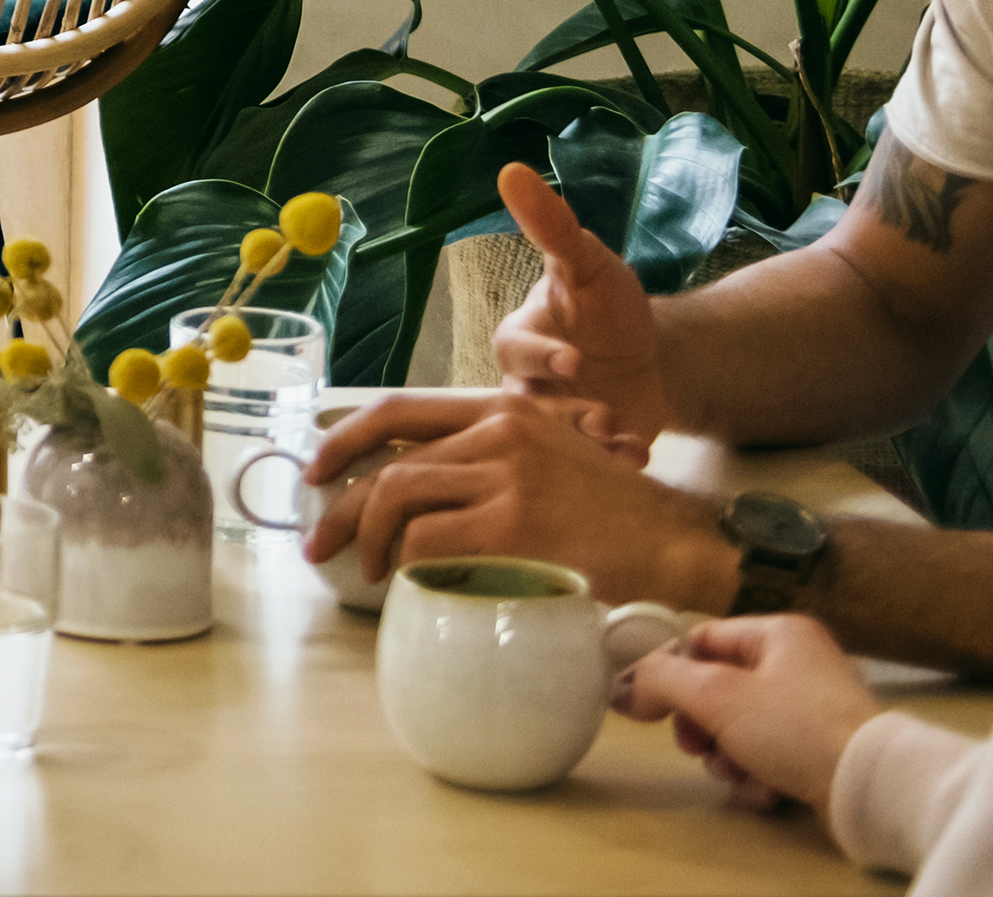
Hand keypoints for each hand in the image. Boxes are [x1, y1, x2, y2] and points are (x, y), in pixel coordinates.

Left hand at [299, 391, 732, 611]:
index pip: (398, 409)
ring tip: (371, 571)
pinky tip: (412, 583)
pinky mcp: (514, 523)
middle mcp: (498, 430)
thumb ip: (492, 459)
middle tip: (319, 542)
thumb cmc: (614, 513)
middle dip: (341, 504)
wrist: (677, 541)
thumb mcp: (551, 456)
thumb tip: (421, 492)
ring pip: (398, 498)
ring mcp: (505, 475)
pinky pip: (429, 541)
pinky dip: (408, 565)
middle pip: (390, 462)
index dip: (344, 438)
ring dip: (370, 540)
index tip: (314, 469)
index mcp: (501, 410)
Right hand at [485, 160, 674, 450]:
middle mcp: (527, 387)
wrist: (654, 356)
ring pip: (555, 443)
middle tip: (598, 414)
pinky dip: (612, 462)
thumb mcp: (587, 262)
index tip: (574, 360)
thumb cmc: (608, 305)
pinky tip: (635, 454)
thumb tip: (512, 169)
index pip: (516, 351)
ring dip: (585, 443)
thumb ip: (550, 223)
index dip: (542, 357)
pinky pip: (590, 466)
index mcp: (518, 342)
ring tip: (618, 436)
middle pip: (528, 408)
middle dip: (562, 414)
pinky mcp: (586, 454)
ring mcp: (557, 424)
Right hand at [627, 614, 879, 820]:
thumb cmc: (792, 727)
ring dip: (728, 755)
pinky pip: (773, 754)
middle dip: (701, 726)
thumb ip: (660, 681)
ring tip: (737, 774)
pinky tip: (765, 792)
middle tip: (696, 748)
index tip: (652, 710)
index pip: (702, 640)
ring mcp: (815, 708)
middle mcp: (799, 663)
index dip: (670, 672)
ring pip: (742, 727)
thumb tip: (622, 689)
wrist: (868, 787)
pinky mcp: (825, 750)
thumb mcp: (715, 696)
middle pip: (719, 689)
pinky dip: (760, 774)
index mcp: (778, 633)